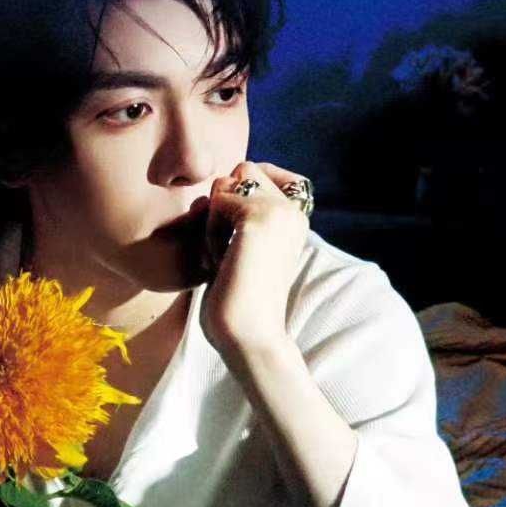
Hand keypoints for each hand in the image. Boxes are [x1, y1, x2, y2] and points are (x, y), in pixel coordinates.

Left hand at [197, 159, 309, 364]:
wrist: (250, 336)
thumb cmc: (238, 302)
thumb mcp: (241, 250)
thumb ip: (238, 216)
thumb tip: (219, 182)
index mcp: (295, 218)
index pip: (263, 170)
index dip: (239, 188)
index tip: (233, 233)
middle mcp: (294, 211)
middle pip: (243, 170)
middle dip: (222, 205)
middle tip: (225, 250)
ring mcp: (279, 212)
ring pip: (226, 184)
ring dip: (213, 220)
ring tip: (223, 258)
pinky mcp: (259, 218)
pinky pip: (217, 202)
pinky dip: (209, 232)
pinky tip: (220, 263)